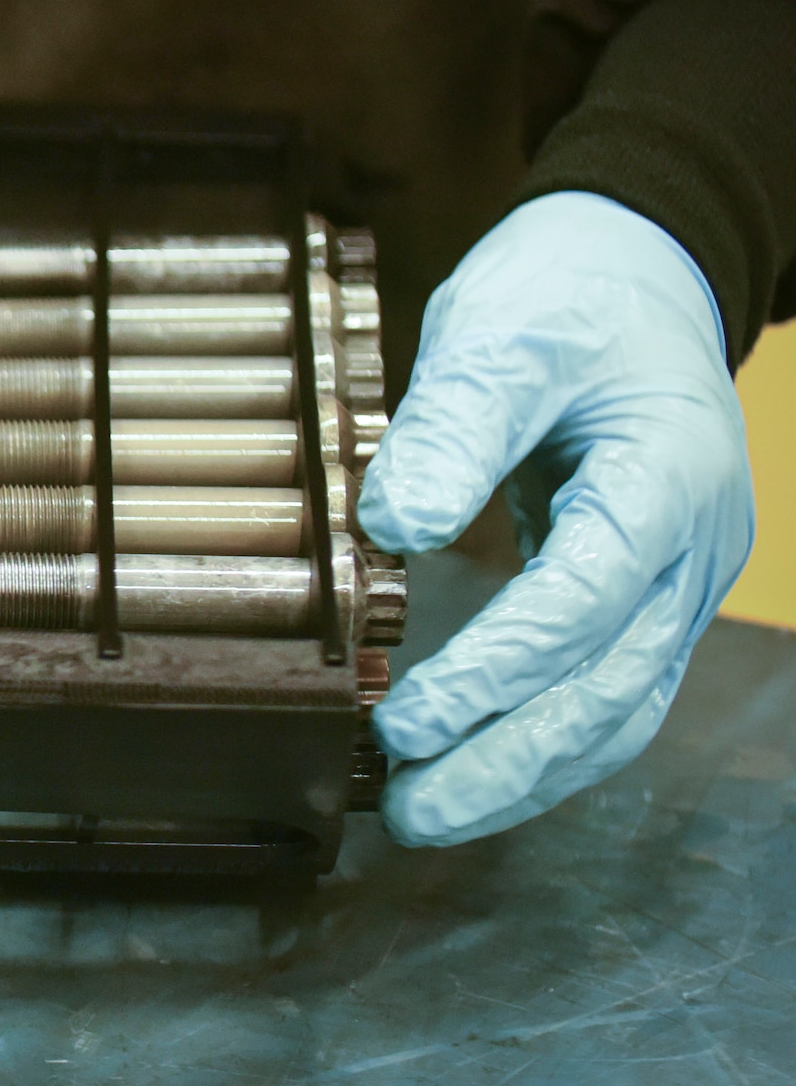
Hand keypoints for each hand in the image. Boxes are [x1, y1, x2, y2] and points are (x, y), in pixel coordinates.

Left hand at [357, 191, 752, 844]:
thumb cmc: (566, 296)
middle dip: (510, 763)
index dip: (497, 672)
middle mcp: (692, 548)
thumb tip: (393, 528)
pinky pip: (608, 689)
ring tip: (426, 812)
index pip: (584, 602)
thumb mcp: (501, 332)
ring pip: (617, 708)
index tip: (408, 720)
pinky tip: (475, 769)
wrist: (636, 274)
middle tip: (411, 811)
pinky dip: (545, 740)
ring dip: (526, 773)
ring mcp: (679, 580)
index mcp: (668, 476)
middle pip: (611, 688)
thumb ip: (453, 426)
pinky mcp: (646, 595)